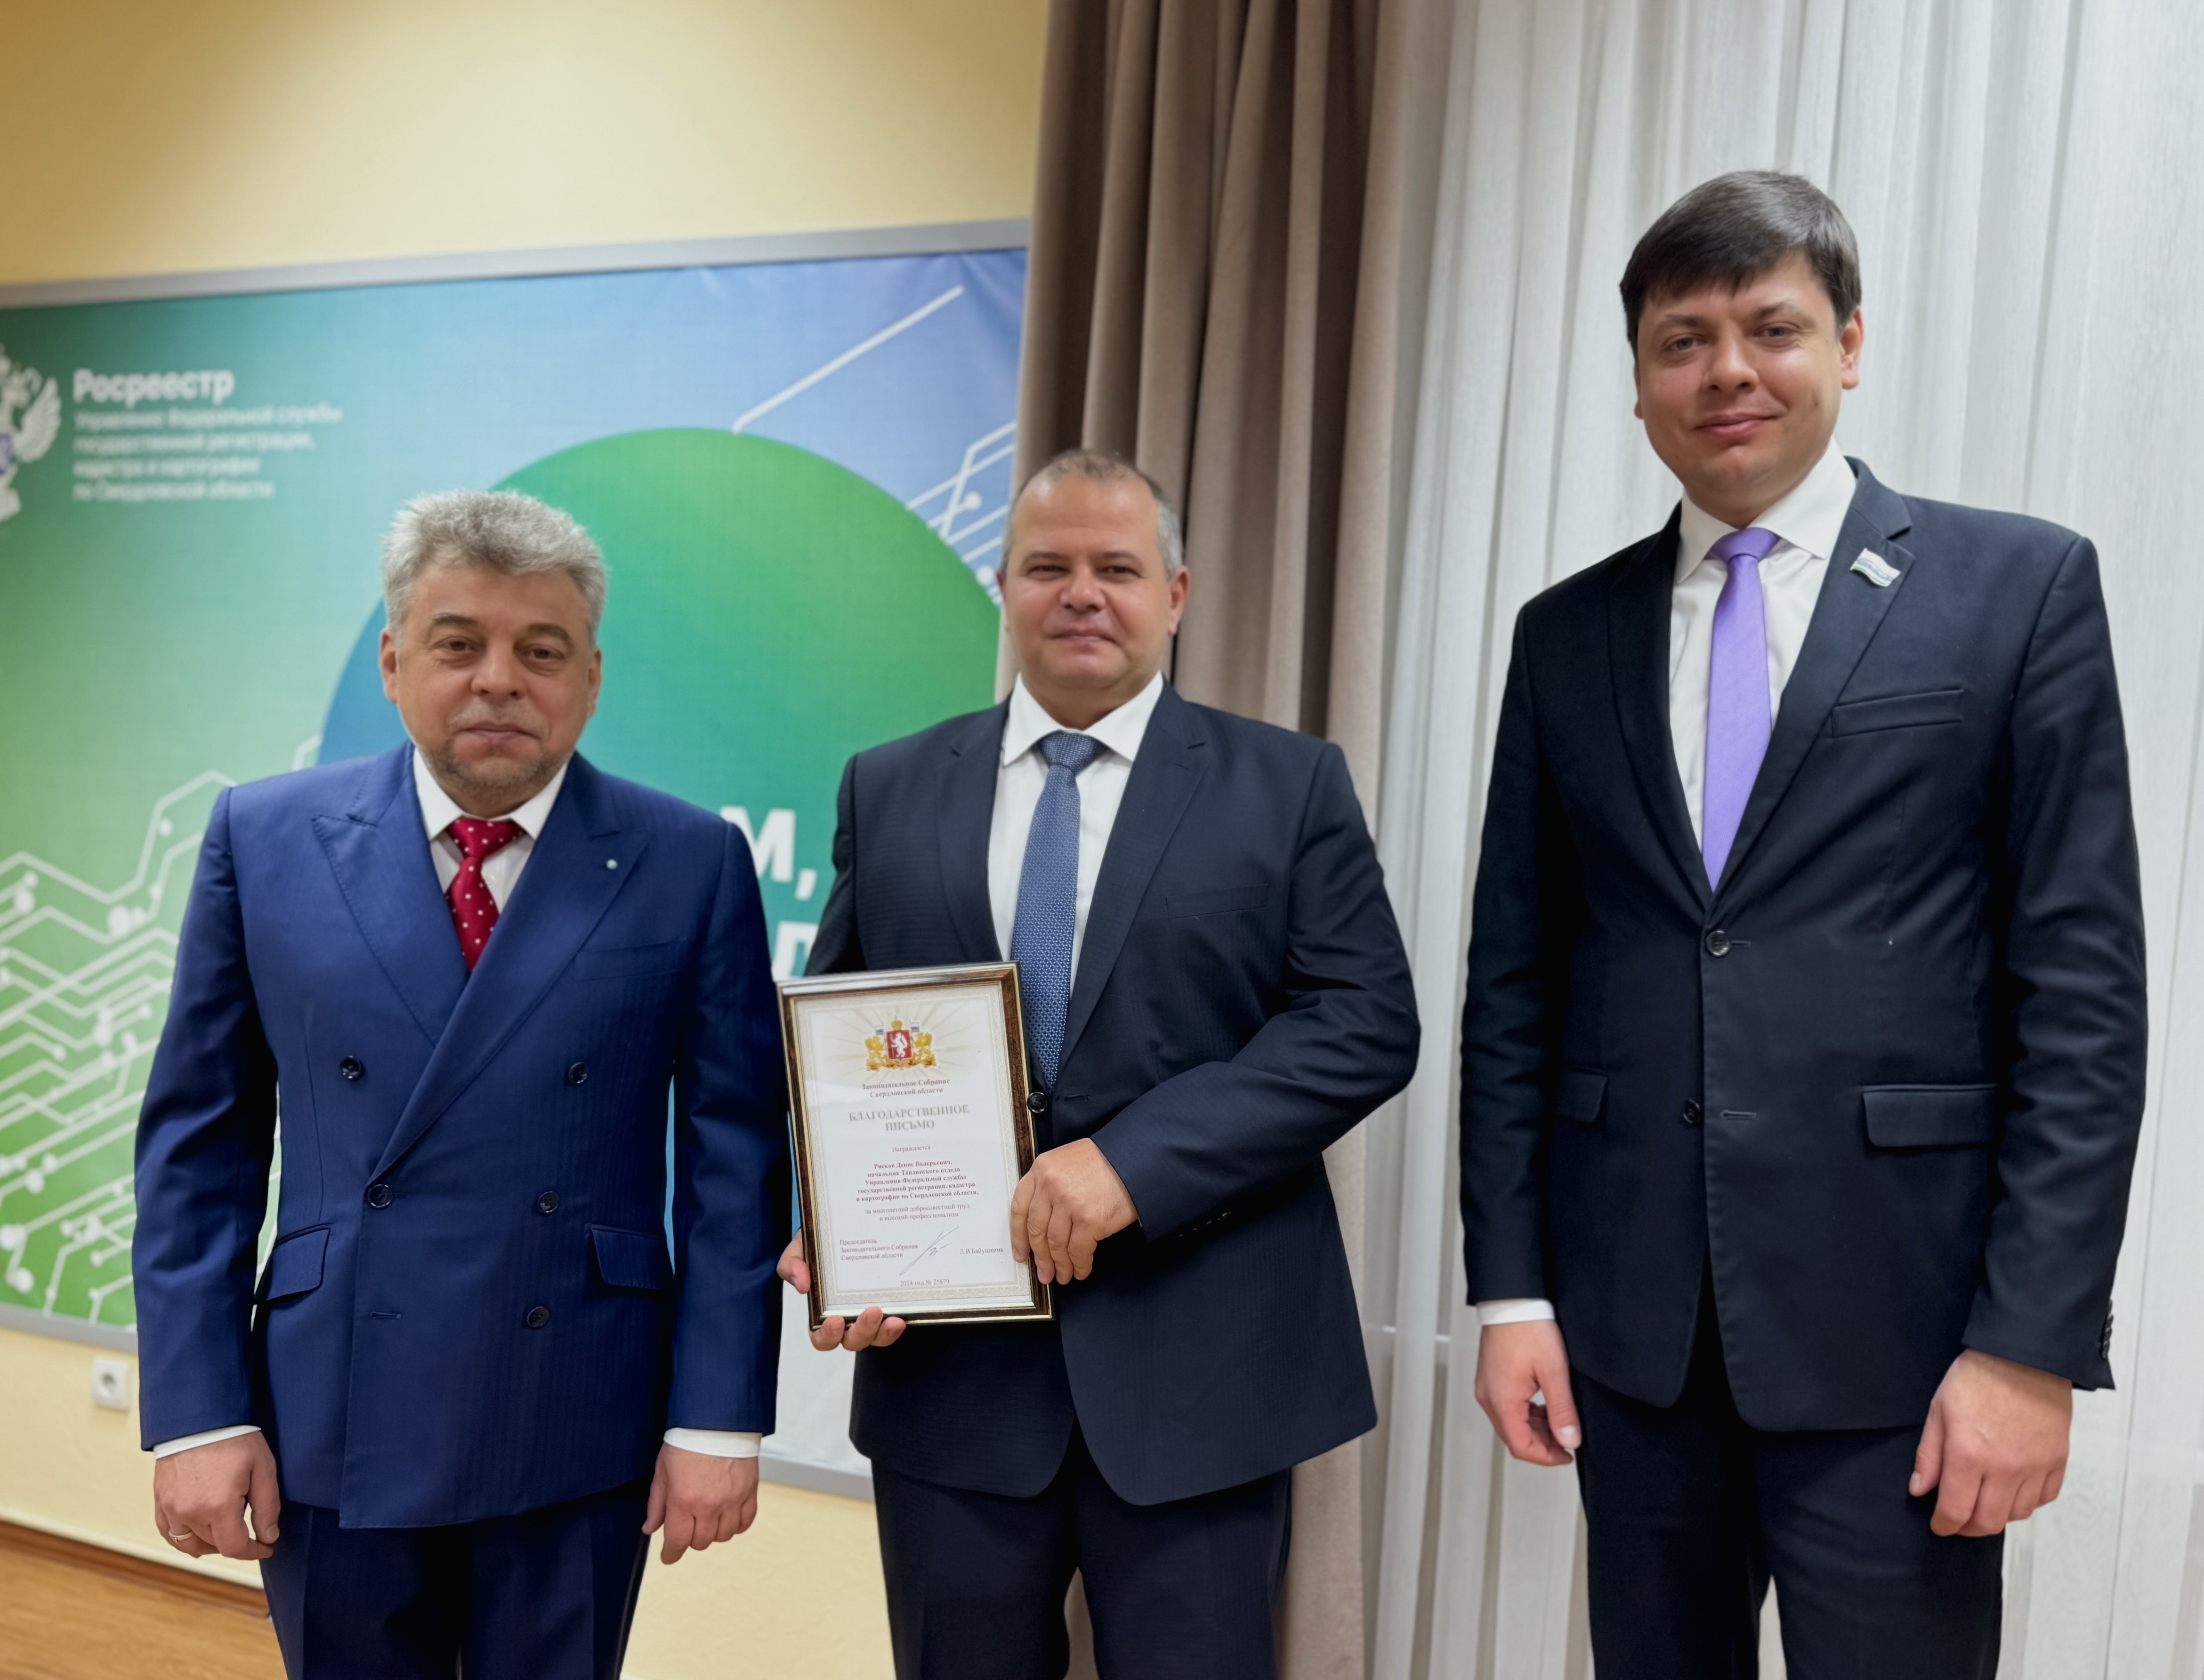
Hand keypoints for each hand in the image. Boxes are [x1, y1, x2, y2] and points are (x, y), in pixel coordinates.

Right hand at [153, 1432, 281, 1560]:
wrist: (199, 1417)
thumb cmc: (234, 1439)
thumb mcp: (263, 1469)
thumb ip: (267, 1507)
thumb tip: (268, 1537)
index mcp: (218, 1507)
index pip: (235, 1547)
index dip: (254, 1551)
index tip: (266, 1547)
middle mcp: (190, 1513)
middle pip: (214, 1545)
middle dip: (235, 1542)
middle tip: (250, 1530)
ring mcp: (171, 1508)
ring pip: (188, 1545)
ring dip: (208, 1545)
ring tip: (225, 1534)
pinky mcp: (160, 1500)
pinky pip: (168, 1533)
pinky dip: (183, 1538)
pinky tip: (197, 1532)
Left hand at [643, 1444, 759, 1563]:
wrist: (717, 1420)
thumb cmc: (686, 1443)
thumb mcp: (663, 1472)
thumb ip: (657, 1504)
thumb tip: (650, 1529)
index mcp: (683, 1500)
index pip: (677, 1542)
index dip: (670, 1554)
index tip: (668, 1556)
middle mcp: (708, 1505)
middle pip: (700, 1542)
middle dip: (690, 1539)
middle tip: (687, 1526)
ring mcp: (731, 1500)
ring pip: (723, 1536)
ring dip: (713, 1532)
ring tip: (707, 1518)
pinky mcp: (749, 1493)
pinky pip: (745, 1523)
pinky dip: (736, 1525)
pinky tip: (727, 1516)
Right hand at [777, 1234, 907, 1351]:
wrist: (847, 1225)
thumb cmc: (822, 1244)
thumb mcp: (801, 1249)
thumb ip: (792, 1264)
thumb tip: (801, 1285)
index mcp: (823, 1311)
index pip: (822, 1337)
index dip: (827, 1336)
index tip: (834, 1321)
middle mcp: (848, 1318)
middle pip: (853, 1341)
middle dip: (862, 1331)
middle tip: (871, 1312)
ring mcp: (871, 1314)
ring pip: (877, 1337)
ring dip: (885, 1333)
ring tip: (894, 1319)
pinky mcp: (891, 1306)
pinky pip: (895, 1324)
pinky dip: (899, 1324)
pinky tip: (903, 1315)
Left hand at [1009, 1139, 1137, 1284]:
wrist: (1134, 1161)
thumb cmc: (1104, 1161)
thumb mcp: (1066, 1162)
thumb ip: (1049, 1185)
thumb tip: (1042, 1223)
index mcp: (1042, 1169)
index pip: (1019, 1209)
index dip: (1018, 1237)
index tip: (1020, 1254)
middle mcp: (1051, 1186)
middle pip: (1037, 1231)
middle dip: (1041, 1258)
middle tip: (1044, 1273)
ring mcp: (1069, 1203)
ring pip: (1056, 1244)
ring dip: (1060, 1265)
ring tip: (1064, 1275)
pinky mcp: (1089, 1219)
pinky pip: (1079, 1250)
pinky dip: (1080, 1264)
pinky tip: (1081, 1270)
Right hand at [1474, 1319, 1580, 1466]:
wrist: (1512, 1300)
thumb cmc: (1529, 1328)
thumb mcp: (1554, 1371)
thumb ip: (1562, 1410)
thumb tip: (1570, 1440)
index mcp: (1502, 1400)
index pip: (1521, 1447)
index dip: (1547, 1457)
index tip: (1567, 1454)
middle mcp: (1488, 1397)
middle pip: (1514, 1437)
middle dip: (1542, 1444)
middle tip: (1567, 1438)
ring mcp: (1486, 1388)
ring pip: (1511, 1423)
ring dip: (1535, 1429)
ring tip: (1559, 1420)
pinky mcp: (1490, 1379)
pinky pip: (1507, 1407)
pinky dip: (1526, 1414)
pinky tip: (1543, 1405)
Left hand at [1911, 1348, 2071, 1536]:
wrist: (2022, 1357)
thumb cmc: (1977, 1378)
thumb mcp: (1939, 1411)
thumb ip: (1929, 1456)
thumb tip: (1921, 1490)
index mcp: (1969, 1455)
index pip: (1956, 1511)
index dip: (1945, 1525)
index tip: (1939, 1525)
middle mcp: (2004, 1468)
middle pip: (1988, 1521)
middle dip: (1969, 1528)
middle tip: (1959, 1521)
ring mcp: (2035, 1467)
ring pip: (2018, 1514)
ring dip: (1998, 1515)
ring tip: (1984, 1503)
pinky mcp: (2057, 1460)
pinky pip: (2045, 1498)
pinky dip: (2028, 1501)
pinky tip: (2014, 1491)